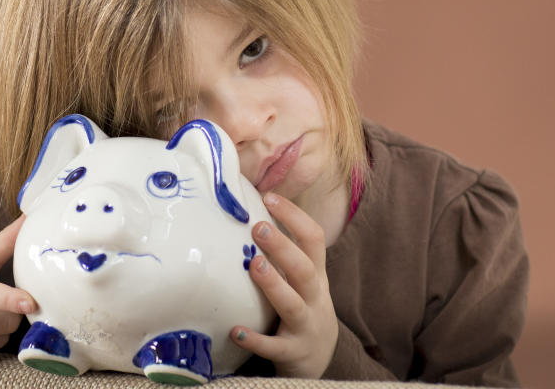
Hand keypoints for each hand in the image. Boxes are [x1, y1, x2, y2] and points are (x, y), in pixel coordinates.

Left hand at [230, 193, 338, 377]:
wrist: (319, 357)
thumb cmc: (302, 306)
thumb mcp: (302, 279)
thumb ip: (284, 254)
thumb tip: (250, 213)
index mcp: (316, 274)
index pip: (314, 238)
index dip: (295, 216)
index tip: (270, 197)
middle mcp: (315, 297)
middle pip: (305, 269)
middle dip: (284, 248)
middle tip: (258, 228)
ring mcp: (306, 325)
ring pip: (293, 304)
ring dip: (274, 285)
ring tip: (253, 266)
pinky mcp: (293, 352)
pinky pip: (275, 347)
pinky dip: (256, 340)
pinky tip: (235, 331)